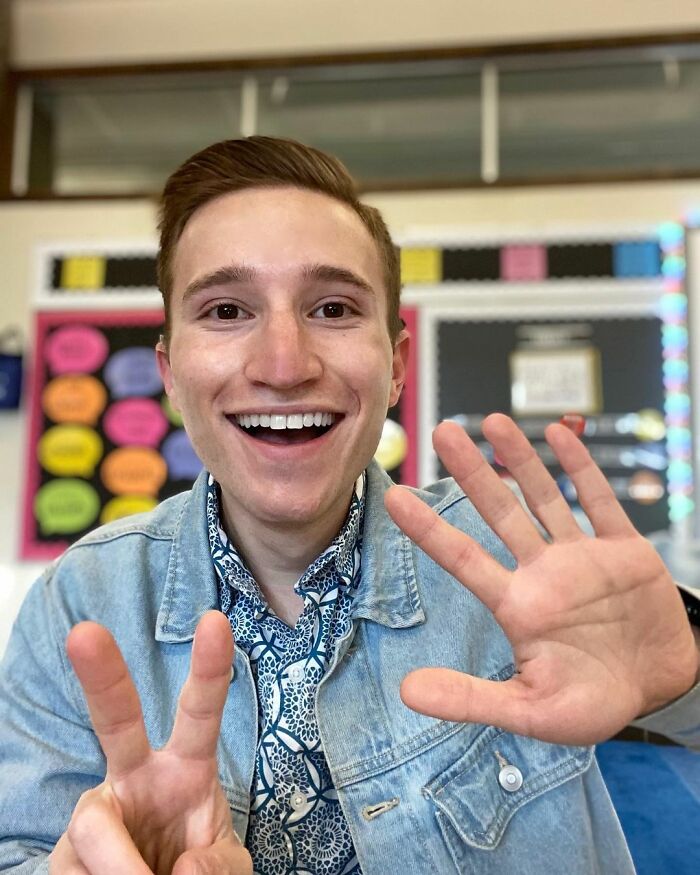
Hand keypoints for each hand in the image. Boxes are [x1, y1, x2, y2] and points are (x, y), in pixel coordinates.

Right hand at [49, 611, 251, 873]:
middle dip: (102, 676)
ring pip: (93, 823)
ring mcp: (99, 811)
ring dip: (122, 866)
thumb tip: (182, 871)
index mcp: (186, 768)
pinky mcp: (67, 854)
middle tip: (84, 633)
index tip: (215, 621)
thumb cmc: (197, 872)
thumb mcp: (228, 868)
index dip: (209, 668)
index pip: (199, 711)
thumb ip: (219, 866)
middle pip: (116, 719)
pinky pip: (78, 869)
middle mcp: (137, 778)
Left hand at [385, 414, 699, 744]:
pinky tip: (559, 435)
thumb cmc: (591, 704)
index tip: (394, 497)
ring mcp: (582, 556)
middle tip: (441, 432)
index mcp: (517, 606)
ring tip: (494, 421)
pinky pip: (600, 502)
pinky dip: (581, 469)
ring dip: (521, 459)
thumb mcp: (530, 710)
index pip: (463, 558)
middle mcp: (543, 572)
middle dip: (472, 473)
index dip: (430, 528)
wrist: (659, 691)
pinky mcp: (624, 550)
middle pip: (500, 512)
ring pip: (545, 497)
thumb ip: (471, 699)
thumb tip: (406, 693)